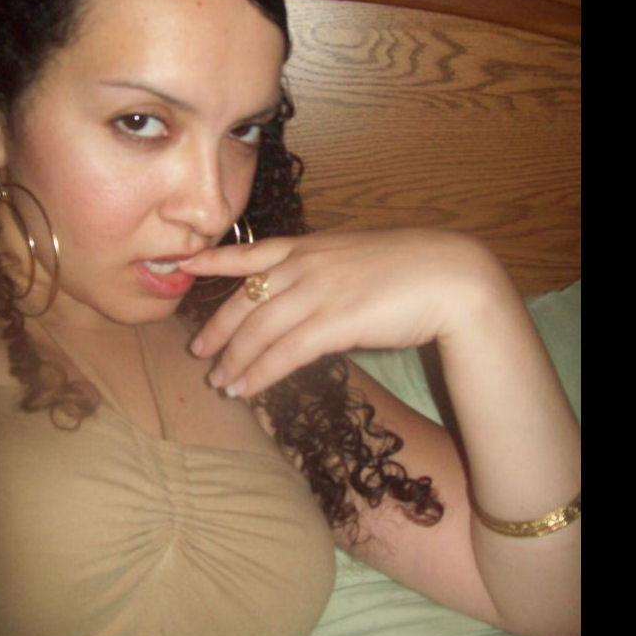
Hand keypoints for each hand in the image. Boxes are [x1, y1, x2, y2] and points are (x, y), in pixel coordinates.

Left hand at [180, 228, 509, 398]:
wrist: (450, 276)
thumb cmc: (411, 267)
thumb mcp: (357, 258)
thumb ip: (325, 272)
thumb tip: (303, 296)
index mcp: (310, 246)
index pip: (250, 252)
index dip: (214, 260)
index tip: (185, 264)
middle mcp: (305, 265)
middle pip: (245, 301)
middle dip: (217, 329)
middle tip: (199, 353)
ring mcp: (317, 292)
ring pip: (258, 331)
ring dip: (234, 361)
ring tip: (219, 383)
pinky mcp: (333, 322)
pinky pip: (283, 353)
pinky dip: (258, 374)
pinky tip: (245, 389)